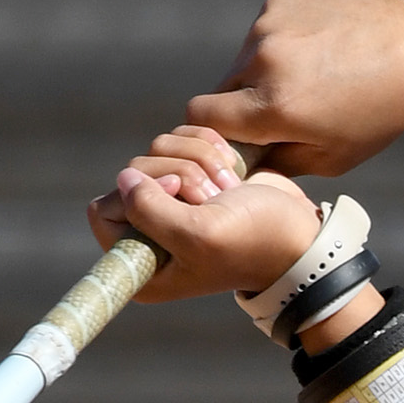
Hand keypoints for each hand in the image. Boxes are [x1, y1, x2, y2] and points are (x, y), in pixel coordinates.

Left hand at [85, 125, 322, 304]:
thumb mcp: (198, 237)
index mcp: (141, 263)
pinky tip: (232, 170)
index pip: (103, 210)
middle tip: (212, 198)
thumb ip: (150, 211)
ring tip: (227, 190)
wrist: (300, 233)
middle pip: (131, 174)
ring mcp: (171, 201)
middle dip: (176, 174)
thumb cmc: (253, 242)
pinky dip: (207, 145)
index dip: (137, 194)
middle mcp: (149, 232)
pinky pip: (180, 139)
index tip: (176, 197)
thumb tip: (124, 178)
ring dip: (198, 161)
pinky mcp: (194, 174)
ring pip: (157, 151)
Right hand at [187, 0, 403, 176]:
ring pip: (241, 64)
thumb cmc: (380, 108)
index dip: (213, 135)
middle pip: (220, 92)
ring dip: (260, 78)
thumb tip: (243, 168)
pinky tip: (316, 53)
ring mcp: (268, 26)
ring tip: (308, 81)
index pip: (201, 119)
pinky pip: (262, 36)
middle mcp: (263, 61)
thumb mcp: (334, 156)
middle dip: (240, 108)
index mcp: (274, 106)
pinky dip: (278, 49)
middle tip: (280, 116)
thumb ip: (278, 164)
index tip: (237, 142)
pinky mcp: (278, 3)